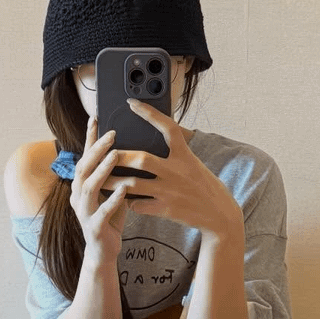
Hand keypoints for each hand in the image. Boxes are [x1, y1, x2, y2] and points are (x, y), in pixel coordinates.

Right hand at [70, 116, 130, 266]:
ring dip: (102, 169)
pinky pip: (102, 212)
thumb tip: (128, 149)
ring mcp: (84, 212)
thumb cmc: (109, 219)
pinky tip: (124, 189)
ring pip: (89, 187)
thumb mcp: (111, 192)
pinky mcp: (94, 227)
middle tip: (112, 134)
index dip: (89, 138)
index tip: (95, 118)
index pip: (84, 156)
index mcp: (82, 185)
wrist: (103, 251)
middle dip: (97, 149)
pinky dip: (113, 199)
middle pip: (83, 167)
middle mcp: (78, 196)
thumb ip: (114, 174)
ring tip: (116, 155)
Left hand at [117, 100, 244, 241]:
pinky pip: (139, 205)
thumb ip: (176, 151)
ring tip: (100, 180)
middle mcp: (176, 171)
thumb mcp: (193, 163)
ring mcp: (170, 191)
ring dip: (112, 182)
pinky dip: (128, 202)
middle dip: (118, 156)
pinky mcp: (166, 209)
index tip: (132, 103)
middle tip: (103, 153)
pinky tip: (122, 200)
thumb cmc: (204, 186)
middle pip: (141, 159)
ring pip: (133, 184)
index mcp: (184, 155)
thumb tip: (160, 134)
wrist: (219, 215)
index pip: (167, 127)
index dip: (149, 113)